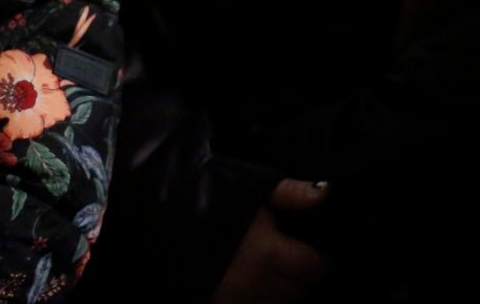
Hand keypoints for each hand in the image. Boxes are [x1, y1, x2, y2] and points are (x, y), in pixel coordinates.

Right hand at [214, 178, 327, 303]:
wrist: (155, 217)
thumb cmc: (203, 197)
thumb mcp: (249, 187)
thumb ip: (290, 193)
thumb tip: (325, 192)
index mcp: (267, 253)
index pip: (316, 270)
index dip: (322, 262)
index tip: (320, 253)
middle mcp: (253, 285)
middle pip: (299, 292)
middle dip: (304, 278)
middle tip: (297, 259)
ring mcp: (234, 300)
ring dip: (283, 292)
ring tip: (275, 271)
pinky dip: (260, 299)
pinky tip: (255, 283)